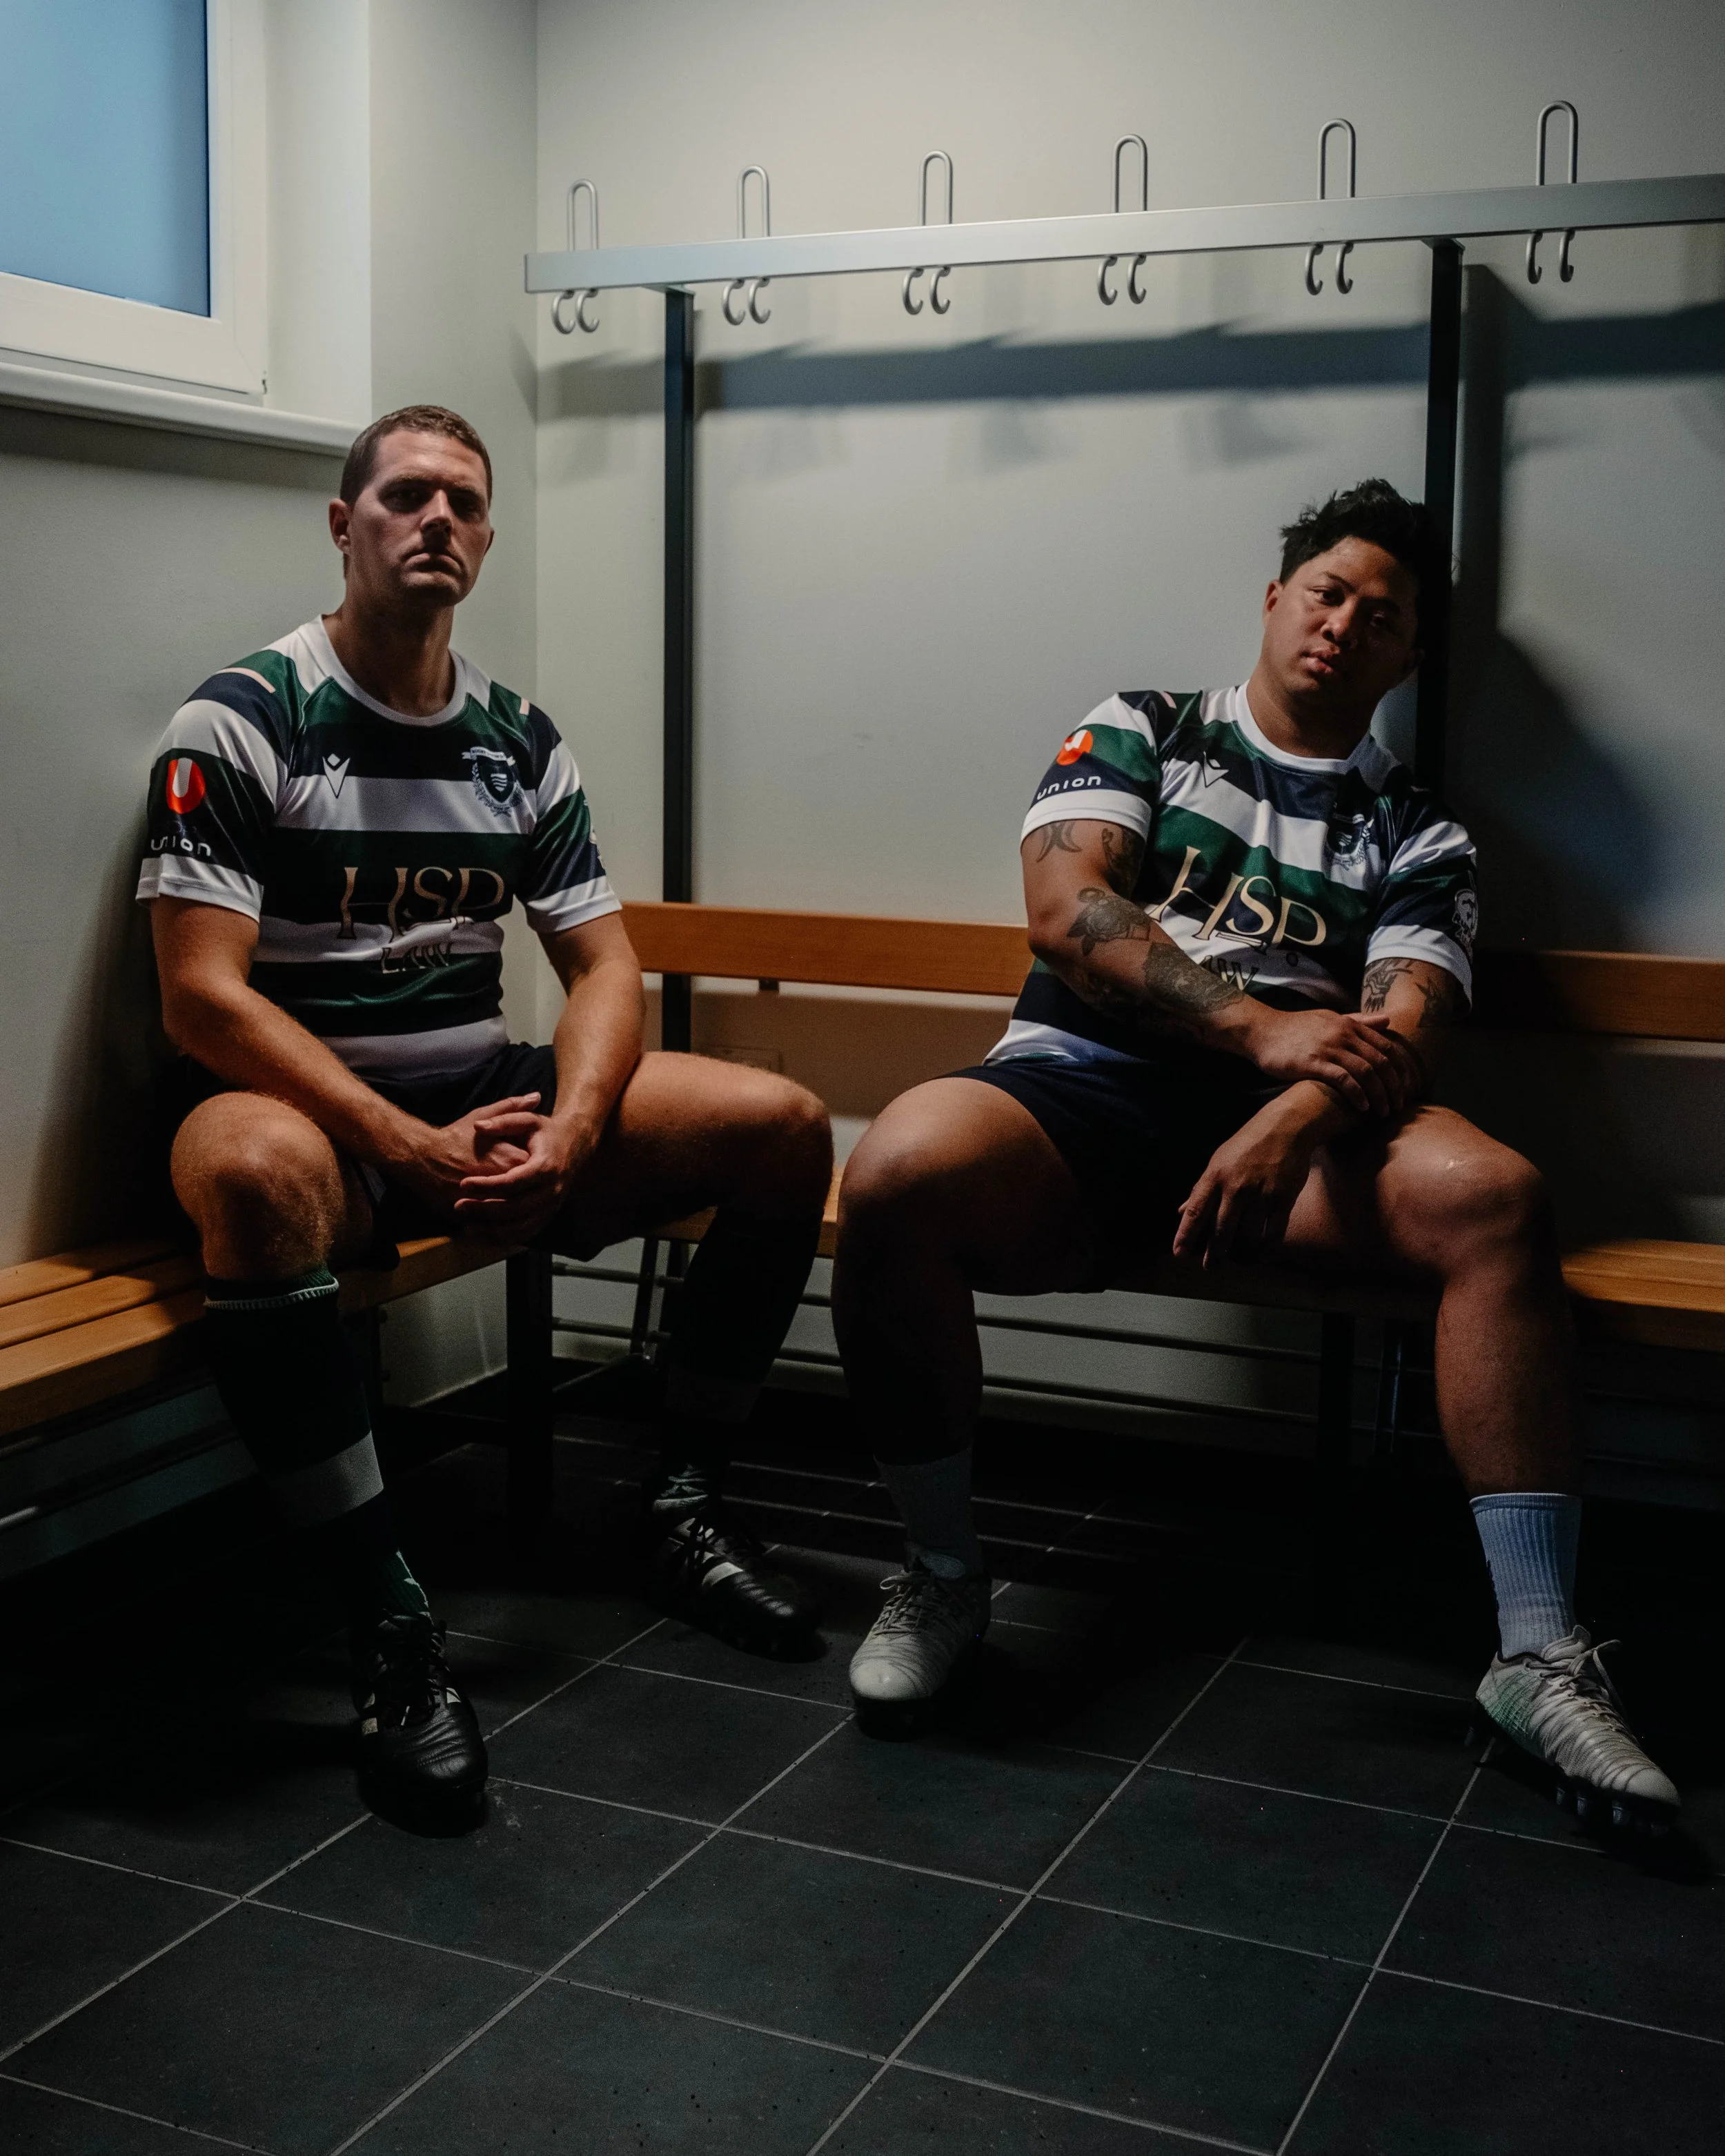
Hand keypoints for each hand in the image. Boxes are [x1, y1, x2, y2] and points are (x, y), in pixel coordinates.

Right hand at [391, 1093, 541, 1209]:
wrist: (421, 1158)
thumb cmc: (454, 1137)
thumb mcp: (484, 1116)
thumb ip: (512, 1107)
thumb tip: (537, 1096)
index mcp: (511, 1160)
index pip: (536, 1170)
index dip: (532, 1167)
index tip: (525, 1163)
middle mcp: (504, 1184)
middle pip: (526, 1192)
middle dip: (523, 1189)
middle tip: (515, 1183)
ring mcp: (489, 1203)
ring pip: (510, 1212)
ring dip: (509, 1207)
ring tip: (500, 1197)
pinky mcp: (473, 1216)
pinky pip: (492, 1224)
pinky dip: (493, 1221)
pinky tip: (491, 1214)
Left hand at [452, 1110, 599, 1241]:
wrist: (575, 1145)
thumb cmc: (546, 1132)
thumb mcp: (528, 1121)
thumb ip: (504, 1121)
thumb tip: (478, 1126)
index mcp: (545, 1166)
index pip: (512, 1182)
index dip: (487, 1185)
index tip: (464, 1184)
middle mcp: (551, 1190)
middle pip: (514, 1208)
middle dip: (484, 1210)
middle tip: (459, 1206)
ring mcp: (552, 1206)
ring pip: (520, 1227)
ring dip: (492, 1231)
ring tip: (467, 1228)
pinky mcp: (549, 1215)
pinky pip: (527, 1233)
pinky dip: (505, 1238)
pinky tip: (485, 1235)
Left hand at [1173, 1104, 1320, 1266]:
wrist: (1284, 1128)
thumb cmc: (1247, 1145)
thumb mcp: (1218, 1161)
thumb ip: (1201, 1189)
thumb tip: (1182, 1211)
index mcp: (1215, 1177)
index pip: (1196, 1211)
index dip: (1186, 1234)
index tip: (1179, 1253)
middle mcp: (1235, 1187)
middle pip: (1222, 1230)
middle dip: (1215, 1254)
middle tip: (1211, 1267)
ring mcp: (1260, 1193)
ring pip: (1248, 1236)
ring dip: (1243, 1254)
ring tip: (1240, 1261)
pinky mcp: (1283, 1198)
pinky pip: (1273, 1232)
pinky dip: (1267, 1248)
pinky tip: (1262, 1254)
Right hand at [1237, 1005, 1421, 1119]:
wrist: (1262, 1030)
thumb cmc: (1296, 1028)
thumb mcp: (1330, 1018)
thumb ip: (1359, 1020)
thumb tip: (1388, 1019)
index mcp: (1350, 1025)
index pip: (1386, 1047)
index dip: (1400, 1070)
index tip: (1404, 1088)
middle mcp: (1343, 1035)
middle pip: (1380, 1062)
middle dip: (1393, 1087)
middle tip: (1397, 1106)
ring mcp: (1329, 1048)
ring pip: (1366, 1072)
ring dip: (1379, 1094)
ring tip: (1383, 1112)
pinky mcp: (1313, 1062)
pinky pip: (1344, 1079)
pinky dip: (1357, 1094)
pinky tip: (1363, 1107)